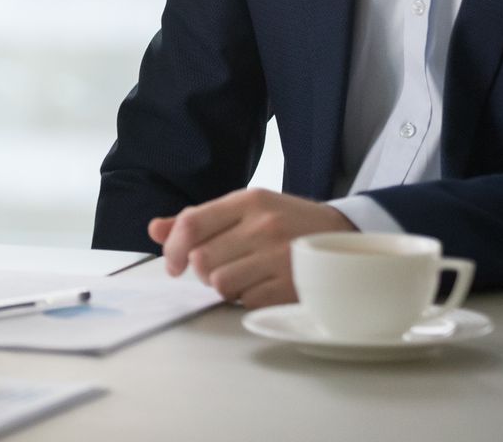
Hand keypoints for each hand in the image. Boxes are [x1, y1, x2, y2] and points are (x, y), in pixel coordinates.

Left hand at [149, 189, 353, 308]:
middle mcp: (263, 226)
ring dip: (224, 286)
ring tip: (242, 276)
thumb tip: (155, 230)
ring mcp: (279, 257)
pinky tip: (261, 286)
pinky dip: (246, 299)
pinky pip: (246, 302)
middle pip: (202, 259)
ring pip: (220, 284)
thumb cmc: (288, 222)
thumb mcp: (247, 209)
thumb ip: (201, 220)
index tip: (171, 264)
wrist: (347, 235)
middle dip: (201, 270)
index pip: (193, 223)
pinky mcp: (292, 286)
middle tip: (217, 268)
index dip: (172, 247)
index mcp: (249, 201)